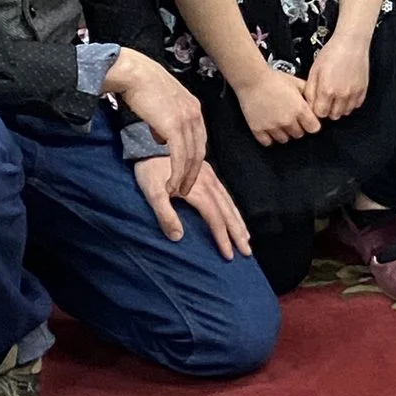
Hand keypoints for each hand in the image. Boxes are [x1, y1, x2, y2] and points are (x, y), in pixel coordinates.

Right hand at [103, 47, 204, 198]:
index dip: (194, 159)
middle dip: (193, 173)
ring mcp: (186, 121)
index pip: (199, 140)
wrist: (134, 73)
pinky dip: (177, 175)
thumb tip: (161, 137)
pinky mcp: (174, 128)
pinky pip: (180, 158)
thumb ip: (165, 120)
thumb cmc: (141, 85)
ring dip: (184, 178)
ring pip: (191, 158)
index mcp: (193, 108)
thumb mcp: (161, 103)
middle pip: (199, 151)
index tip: (187, 173)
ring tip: (177, 191)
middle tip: (185, 189)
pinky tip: (171, 186)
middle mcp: (194, 114)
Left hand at [132, 153, 253, 259]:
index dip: (222, 237)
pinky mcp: (206, 170)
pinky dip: (232, 206)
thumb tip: (178, 237)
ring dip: (238, 220)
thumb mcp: (152, 192)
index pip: (215, 217)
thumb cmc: (149, 168)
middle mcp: (208, 182)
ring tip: (246, 236)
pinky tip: (234, 213)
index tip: (229, 255)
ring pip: (229, 201)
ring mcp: (209, 175)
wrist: (148, 141)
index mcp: (197, 190)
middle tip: (247, 251)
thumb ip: (165, 214)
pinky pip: (225, 192)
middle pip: (227, 211)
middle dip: (237, 232)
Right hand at [234, 63, 320, 145]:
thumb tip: (316, 102)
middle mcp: (287, 120)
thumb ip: (308, 94)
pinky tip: (270, 128)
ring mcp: (272, 126)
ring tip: (280, 123)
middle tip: (292, 119)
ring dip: (284, 133)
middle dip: (298, 128)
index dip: (312, 124)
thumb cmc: (273, 78)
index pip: (314, 128)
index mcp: (299, 109)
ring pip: (284, 140)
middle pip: (299, 135)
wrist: (252, 78)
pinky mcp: (258, 129)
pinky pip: (268, 142)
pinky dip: (269, 138)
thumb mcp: (296, 82)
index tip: (308, 122)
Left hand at [304, 32, 371, 122]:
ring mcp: (354, 93)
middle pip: (333, 116)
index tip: (317, 104)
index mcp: (327, 90)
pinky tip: (345, 93)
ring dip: (339, 107)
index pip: (320, 114)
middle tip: (326, 99)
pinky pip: (356, 105)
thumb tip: (310, 103)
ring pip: (345, 112)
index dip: (317, 109)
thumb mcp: (314, 70)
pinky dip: (350, 102)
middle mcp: (342, 94)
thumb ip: (310, 90)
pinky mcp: (363, 90)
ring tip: (336, 95)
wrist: (351, 43)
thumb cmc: (333, 52)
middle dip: (328, 110)